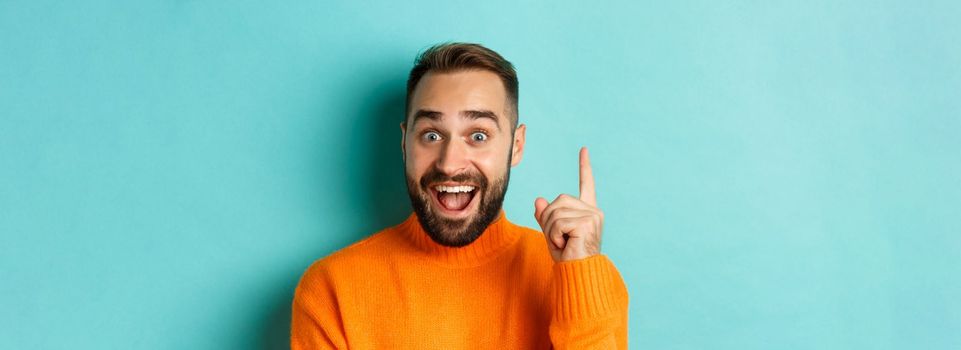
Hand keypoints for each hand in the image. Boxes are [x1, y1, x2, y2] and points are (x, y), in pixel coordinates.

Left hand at [534, 147, 604, 261]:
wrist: (579, 275)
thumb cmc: (568, 258)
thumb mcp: (552, 234)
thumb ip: (546, 216)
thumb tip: (539, 200)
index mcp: (587, 211)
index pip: (586, 184)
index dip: (584, 167)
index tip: (583, 149)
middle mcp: (593, 210)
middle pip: (557, 201)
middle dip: (549, 220)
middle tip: (560, 239)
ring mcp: (592, 215)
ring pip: (555, 212)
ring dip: (551, 230)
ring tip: (564, 243)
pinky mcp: (588, 222)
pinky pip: (558, 222)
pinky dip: (555, 236)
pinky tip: (567, 244)